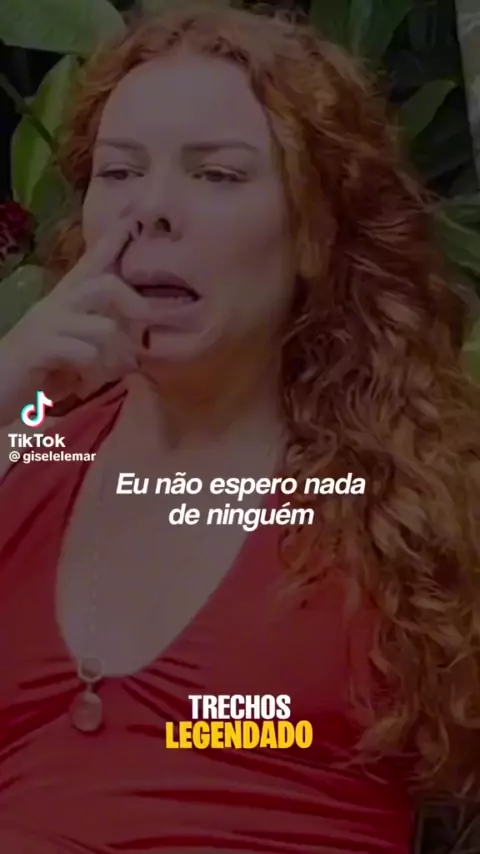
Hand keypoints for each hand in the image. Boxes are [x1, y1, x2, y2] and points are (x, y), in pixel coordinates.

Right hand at [0, 218, 149, 426]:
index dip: (112, 243)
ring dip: (118, 356)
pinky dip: (96, 372)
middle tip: (147, 329)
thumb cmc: (38, 372)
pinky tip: (85, 384)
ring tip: (115, 373)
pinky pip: (86, 354)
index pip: (91, 264)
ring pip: (104, 326)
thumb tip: (136, 347)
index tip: (133, 221)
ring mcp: (47, 324)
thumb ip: (100, 341)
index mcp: (65, 301)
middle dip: (134, 305)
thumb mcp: (74, 351)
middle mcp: (56, 305)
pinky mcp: (39, 347)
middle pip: (105, 285)